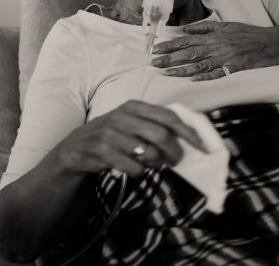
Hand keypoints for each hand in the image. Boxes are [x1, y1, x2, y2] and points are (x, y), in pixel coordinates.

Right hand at [55, 100, 206, 177]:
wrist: (76, 148)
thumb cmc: (112, 134)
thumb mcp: (129, 121)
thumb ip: (153, 122)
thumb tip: (188, 134)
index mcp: (133, 106)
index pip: (168, 117)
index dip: (188, 132)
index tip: (202, 146)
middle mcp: (121, 117)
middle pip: (161, 136)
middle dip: (174, 152)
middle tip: (176, 161)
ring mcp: (110, 135)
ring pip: (149, 153)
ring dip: (157, 164)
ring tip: (154, 165)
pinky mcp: (103, 153)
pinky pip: (134, 168)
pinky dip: (140, 172)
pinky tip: (135, 169)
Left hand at [151, 21, 278, 80]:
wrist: (270, 43)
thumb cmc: (247, 33)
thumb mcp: (225, 25)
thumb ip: (204, 27)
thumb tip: (185, 30)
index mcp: (212, 36)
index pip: (186, 40)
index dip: (170, 45)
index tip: (156, 48)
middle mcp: (216, 46)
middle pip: (188, 53)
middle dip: (169, 58)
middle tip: (154, 62)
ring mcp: (224, 58)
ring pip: (199, 65)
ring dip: (181, 69)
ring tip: (166, 73)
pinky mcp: (233, 68)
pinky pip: (217, 74)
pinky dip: (205, 76)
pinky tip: (192, 79)